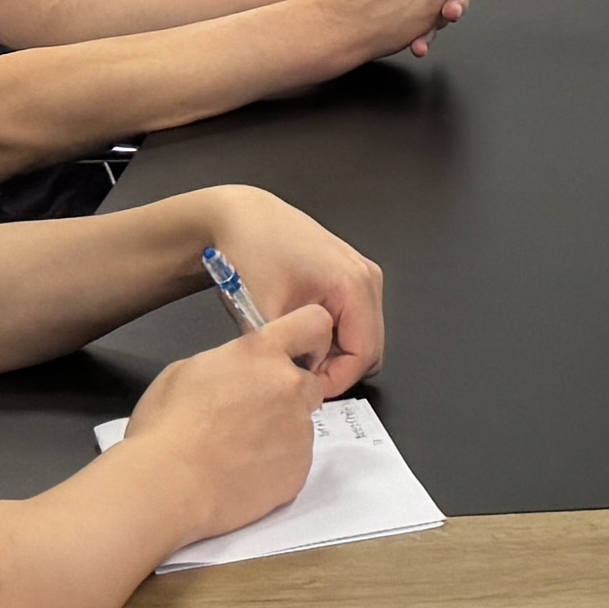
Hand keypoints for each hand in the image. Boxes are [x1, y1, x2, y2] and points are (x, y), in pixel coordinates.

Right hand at [119, 310, 334, 546]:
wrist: (170, 487)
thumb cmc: (167, 427)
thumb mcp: (186, 372)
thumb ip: (226, 364)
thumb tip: (237, 374)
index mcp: (261, 354)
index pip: (313, 323)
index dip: (309, 339)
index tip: (297, 355)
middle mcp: (290, 386)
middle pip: (309, 384)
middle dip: (289, 396)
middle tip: (252, 416)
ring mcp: (299, 431)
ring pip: (300, 427)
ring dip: (280, 434)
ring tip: (238, 453)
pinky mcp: (300, 470)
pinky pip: (295, 462)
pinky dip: (276, 467)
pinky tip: (242, 475)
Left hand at [185, 191, 383, 391]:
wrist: (240, 219)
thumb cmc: (252, 253)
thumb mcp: (267, 313)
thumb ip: (292, 355)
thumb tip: (301, 383)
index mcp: (355, 283)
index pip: (364, 355)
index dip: (335, 380)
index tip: (303, 388)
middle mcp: (367, 277)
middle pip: (369, 347)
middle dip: (336, 368)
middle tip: (297, 373)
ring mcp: (361, 274)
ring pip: (361, 336)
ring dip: (333, 352)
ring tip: (295, 350)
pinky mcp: (348, 275)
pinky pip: (352, 320)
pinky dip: (331, 335)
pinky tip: (300, 332)